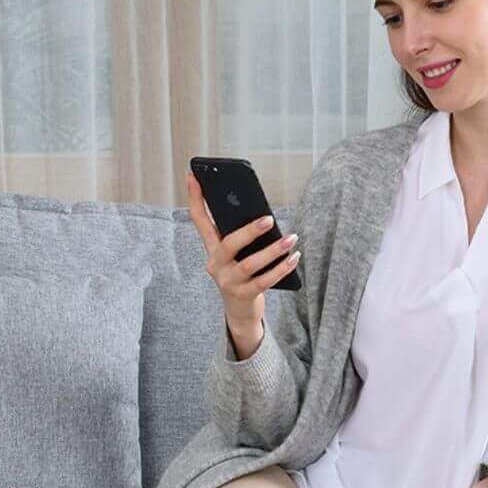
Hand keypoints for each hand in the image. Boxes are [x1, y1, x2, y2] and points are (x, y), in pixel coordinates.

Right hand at [186, 171, 300, 345]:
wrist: (240, 312)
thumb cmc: (242, 276)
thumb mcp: (237, 255)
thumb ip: (242, 238)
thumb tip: (264, 217)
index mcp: (212, 249)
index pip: (199, 221)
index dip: (195, 198)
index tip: (193, 175)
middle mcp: (215, 265)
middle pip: (229, 244)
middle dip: (250, 231)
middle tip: (269, 219)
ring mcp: (228, 282)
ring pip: (250, 264)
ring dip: (274, 251)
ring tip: (292, 239)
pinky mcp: (243, 295)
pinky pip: (264, 281)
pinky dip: (281, 268)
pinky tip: (294, 258)